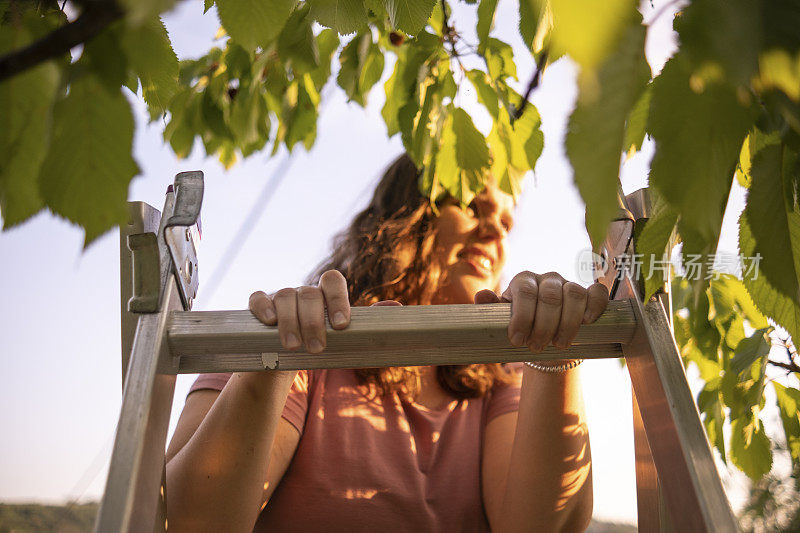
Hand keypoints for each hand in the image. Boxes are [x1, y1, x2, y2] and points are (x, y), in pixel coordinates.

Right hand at [249, 270, 351, 353]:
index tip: (340, 325)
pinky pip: (258, 299)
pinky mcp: (259, 305)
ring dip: (290, 322)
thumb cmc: (315, 348)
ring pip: (285, 297)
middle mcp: (303, 293)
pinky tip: (270, 322)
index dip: (338, 299)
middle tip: (317, 348)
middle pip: (309, 295)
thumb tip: (388, 306)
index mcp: (324, 296)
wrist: (281, 361)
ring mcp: (279, 296)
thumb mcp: (337, 339)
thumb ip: (360, 325)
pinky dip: (264, 308)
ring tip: (294, 347)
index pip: (332, 281)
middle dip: (313, 323)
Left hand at [475, 271, 608, 353]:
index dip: (522, 317)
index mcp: (523, 281)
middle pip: (550, 296)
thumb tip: (482, 295)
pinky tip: (587, 322)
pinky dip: (595, 305)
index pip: (524, 291)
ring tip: (559, 345)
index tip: (518, 341)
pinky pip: (597, 292)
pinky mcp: (589, 294)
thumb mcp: (502, 321)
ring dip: (568, 323)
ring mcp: (570, 284)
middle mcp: (547, 279)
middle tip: (537, 348)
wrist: (545, 339)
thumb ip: (491, 309)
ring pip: (574, 295)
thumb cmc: (521, 328)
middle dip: (543, 326)